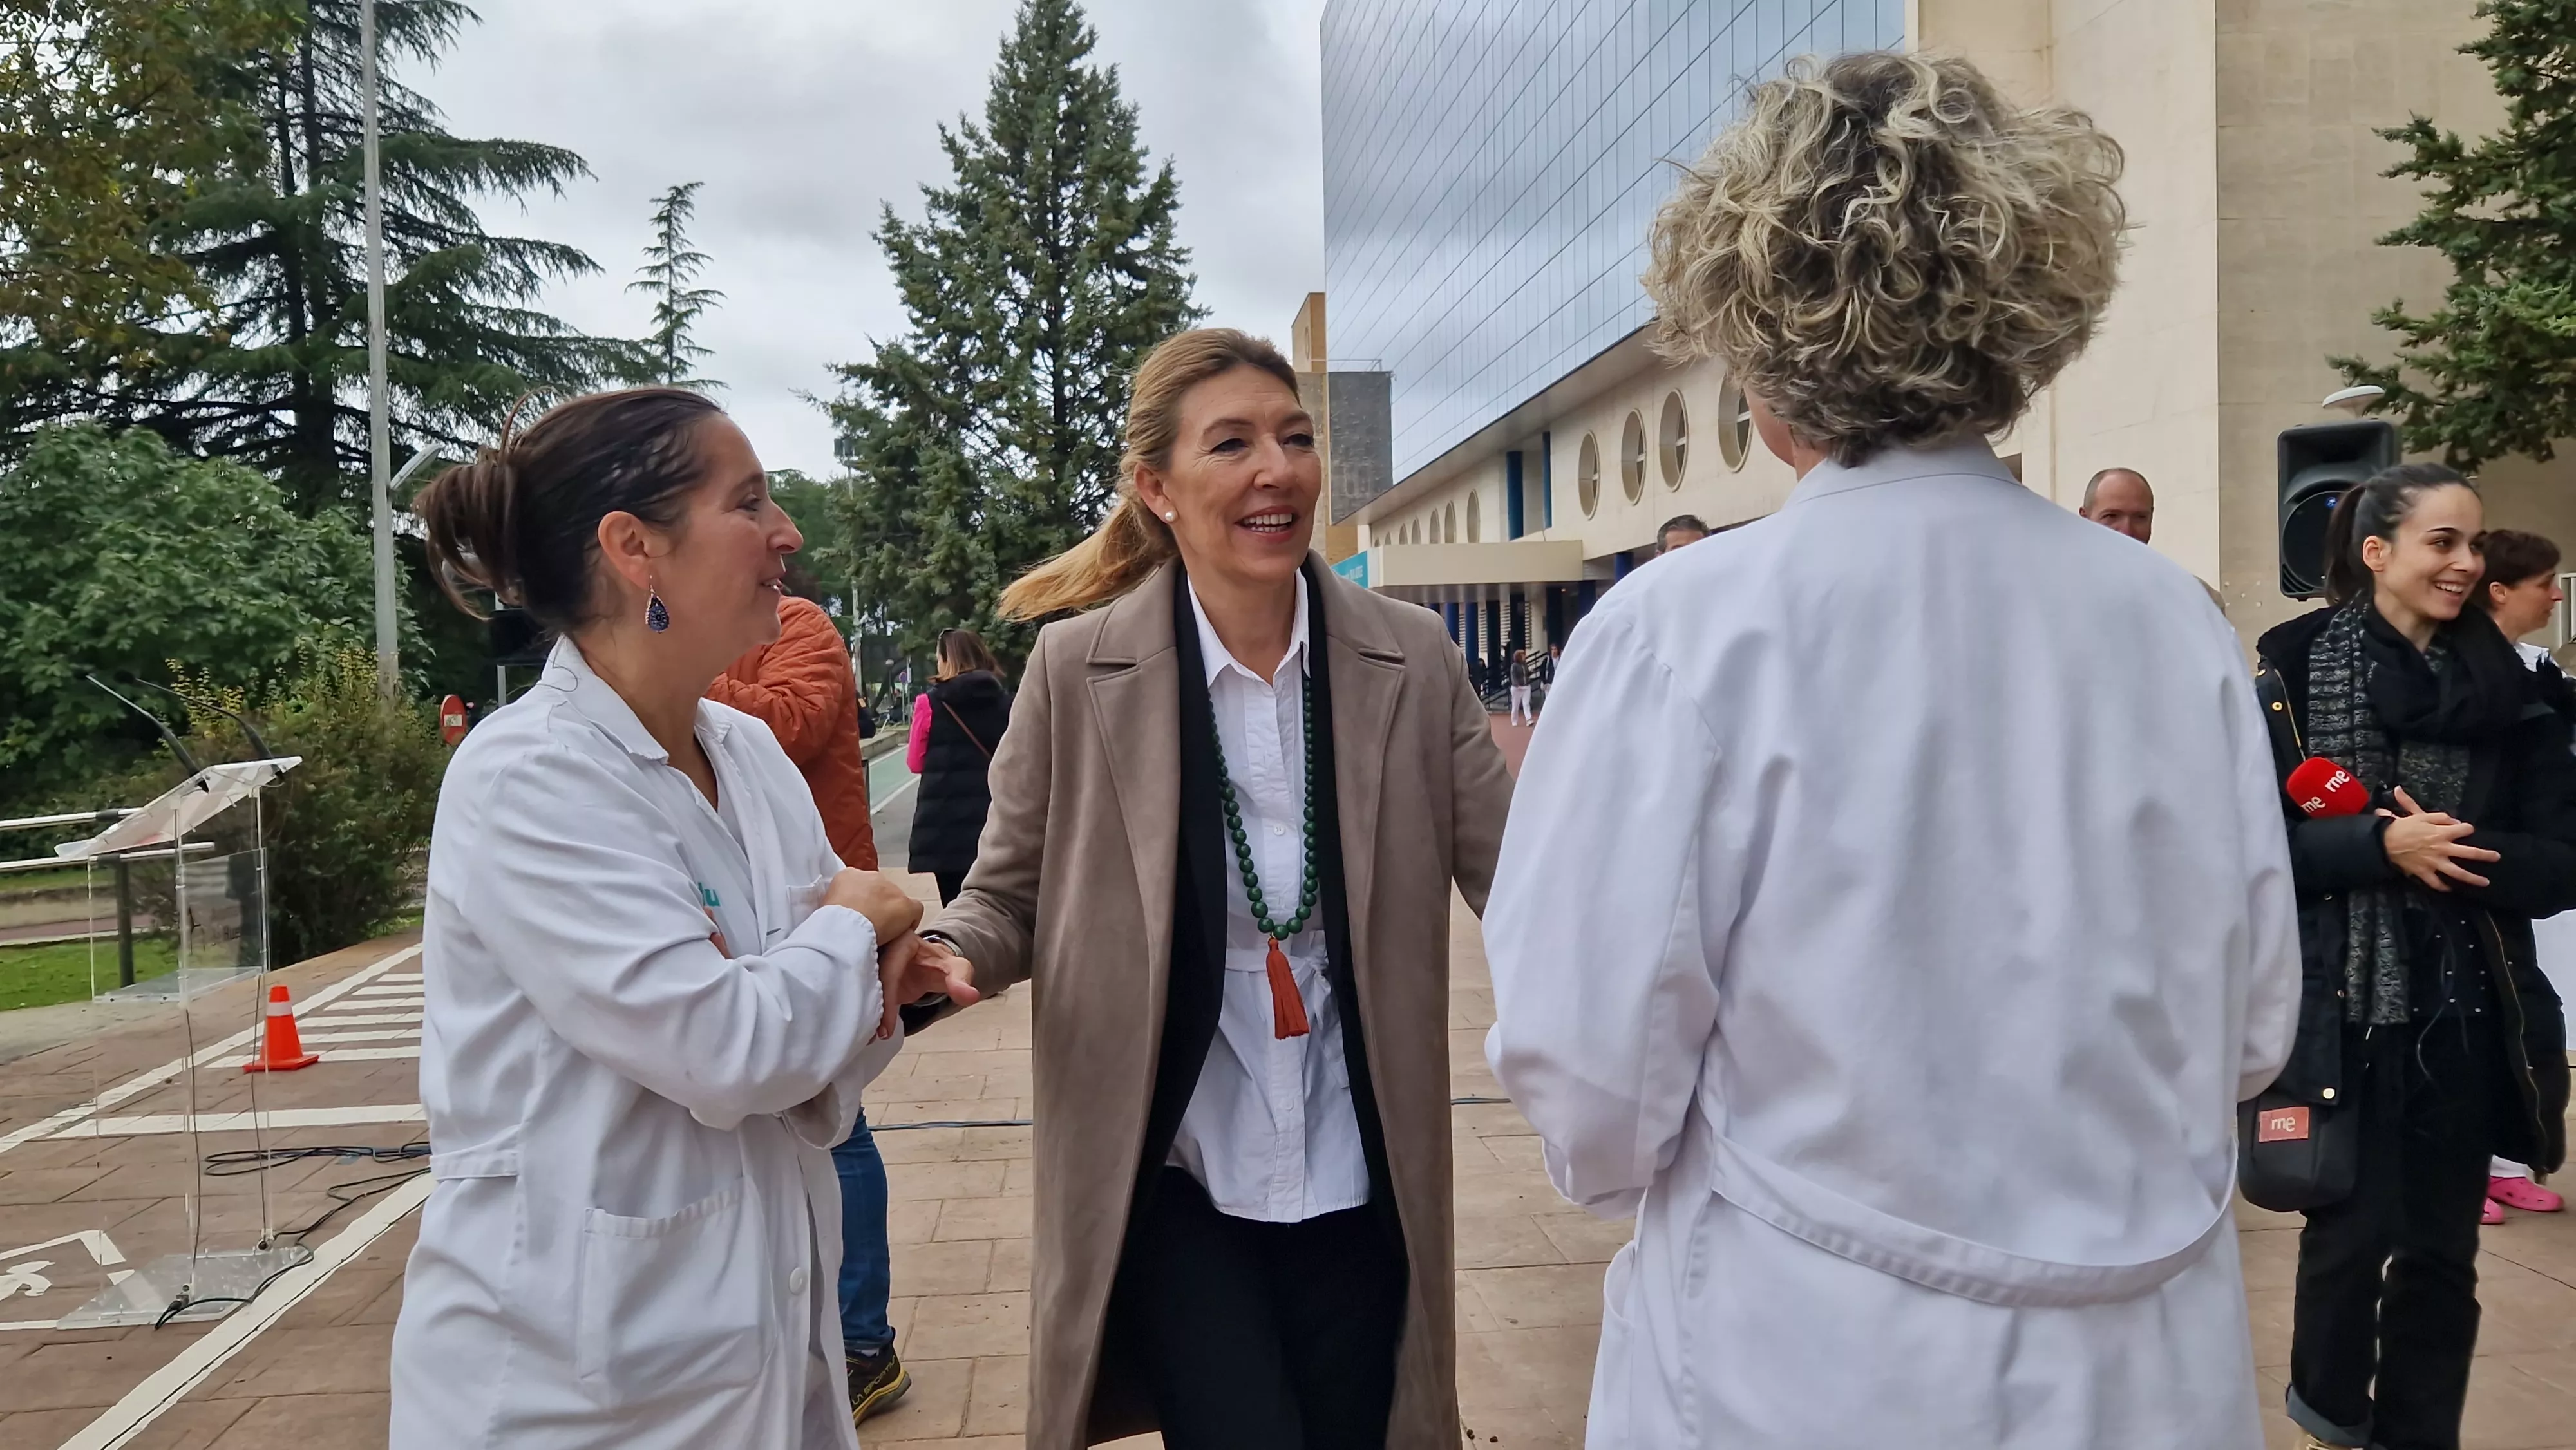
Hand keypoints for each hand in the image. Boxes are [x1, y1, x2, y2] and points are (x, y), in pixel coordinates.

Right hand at [823, 867, 922, 941]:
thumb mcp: (826, 905)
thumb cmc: (829, 921)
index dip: (862, 902)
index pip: (860, 886)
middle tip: (870, 925)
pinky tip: (900, 933)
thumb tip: (844, 910)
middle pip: (880, 892)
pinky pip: (915, 910)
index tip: (859, 916)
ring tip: (882, 932)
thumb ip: (838, 901)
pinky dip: (910, 921)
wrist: (843, 926)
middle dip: (877, 906)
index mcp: (848, 875)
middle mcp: (871, 876)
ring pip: (896, 901)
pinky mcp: (905, 903)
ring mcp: (890, 889)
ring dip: (891, 914)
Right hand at [872, 933, 979, 1039]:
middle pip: (870, 977)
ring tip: (869, 1037)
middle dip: (871, 1007)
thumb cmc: (943, 966)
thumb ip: (962, 981)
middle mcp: (883, 947)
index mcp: (902, 940)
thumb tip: (971, 996)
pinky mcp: (871, 976)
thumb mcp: (957, 969)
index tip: (886, 1028)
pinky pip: (864, 992)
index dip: (888, 1000)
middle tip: (873, 1035)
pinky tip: (867, 1031)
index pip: (890, 970)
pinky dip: (866, 1011)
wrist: (932, 966)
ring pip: (863, 986)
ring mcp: (874, 961)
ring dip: (866, 1012)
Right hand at [2378, 786, 2498, 891]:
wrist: (2384, 842)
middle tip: (2496, 857)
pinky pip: (2436, 883)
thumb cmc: (2401, 827)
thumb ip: (2439, 817)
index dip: (2466, 828)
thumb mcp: (2419, 815)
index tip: (2465, 829)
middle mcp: (2443, 849)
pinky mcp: (2425, 873)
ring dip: (2473, 878)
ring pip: (2458, 873)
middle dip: (2485, 855)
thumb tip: (2453, 819)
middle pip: (2469, 853)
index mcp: (2442, 833)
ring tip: (2485, 882)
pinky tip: (2450, 889)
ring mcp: (2435, 863)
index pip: (2463, 829)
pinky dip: (2443, 887)